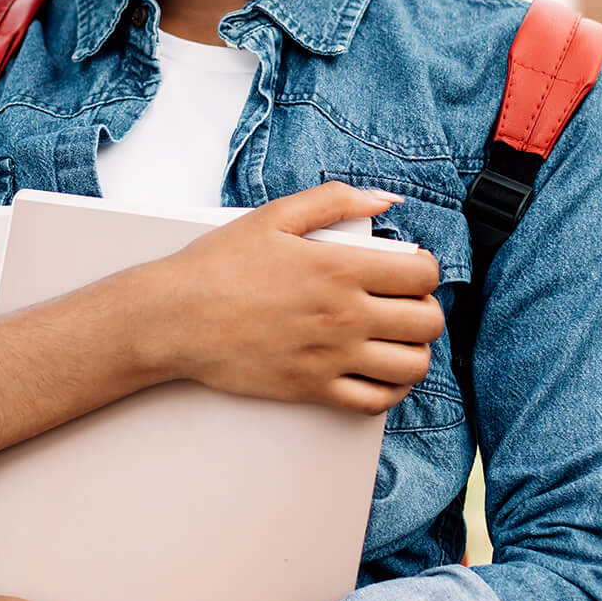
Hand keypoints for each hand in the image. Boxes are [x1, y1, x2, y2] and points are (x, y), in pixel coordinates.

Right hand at [141, 181, 444, 414]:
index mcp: (339, 268)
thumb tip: (385, 200)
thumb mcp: (272, 217)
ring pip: (413, 365)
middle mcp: (344, 315)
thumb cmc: (217, 266)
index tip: (410, 270)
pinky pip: (377, 401)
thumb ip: (334, 200)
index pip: (423, 274)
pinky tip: (379, 373)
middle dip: (425, 310)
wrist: (173, 318)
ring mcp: (331, 356)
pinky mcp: (313, 388)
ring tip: (396, 340)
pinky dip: (391, 390)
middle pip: (427, 322)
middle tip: (404, 304)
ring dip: (415, 351)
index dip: (426, 269)